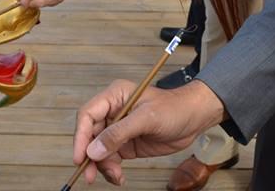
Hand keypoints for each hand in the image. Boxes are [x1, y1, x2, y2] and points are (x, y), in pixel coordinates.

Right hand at [73, 80, 224, 185]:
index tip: (80, 157)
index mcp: (115, 96)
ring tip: (116, 176)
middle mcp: (113, 112)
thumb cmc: (174, 108)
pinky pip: (111, 159)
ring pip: (99, 150)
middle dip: (90, 156)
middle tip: (89, 175)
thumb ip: (119, 133)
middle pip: (90, 136)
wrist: (194, 119)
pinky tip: (119, 177)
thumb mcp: (147, 119)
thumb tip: (93, 150)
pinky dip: (111, 170)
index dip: (80, 136)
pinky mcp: (126, 144)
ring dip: (103, 166)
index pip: (88, 115)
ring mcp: (119, 129)